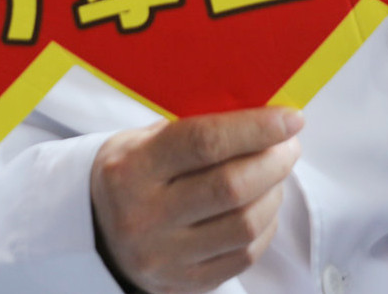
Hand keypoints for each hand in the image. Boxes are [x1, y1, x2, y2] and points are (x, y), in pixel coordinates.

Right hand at [90, 107, 303, 293]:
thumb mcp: (144, 139)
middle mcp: (144, 217)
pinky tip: (263, 205)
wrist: (97, 231)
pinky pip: (244, 256)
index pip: (204, 142)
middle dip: (274, 161)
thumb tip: (262, 112)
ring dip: (274, 193)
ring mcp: (163, 256)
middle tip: (289, 144)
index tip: (290, 119)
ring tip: (276, 174)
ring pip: (244, 225)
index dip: (255, 128)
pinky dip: (265, 226)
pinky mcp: (183, 283)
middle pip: (231, 187)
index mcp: (132, 169)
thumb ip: (195, 126)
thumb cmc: (133, 172)